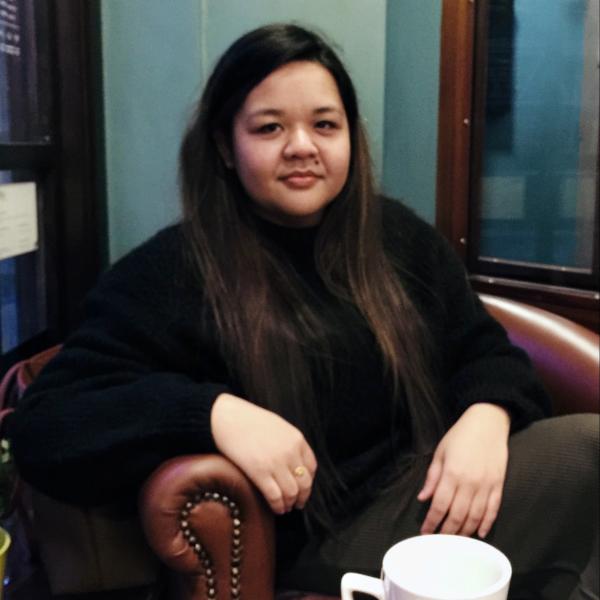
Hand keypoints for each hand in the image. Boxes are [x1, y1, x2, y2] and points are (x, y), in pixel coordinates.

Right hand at [210, 393, 316, 514]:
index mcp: (296, 439)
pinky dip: (278, 506)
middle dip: (302, 497)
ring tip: (284, 507)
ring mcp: (275, 462)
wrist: (228, 418)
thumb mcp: (278, 427)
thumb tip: (294, 463)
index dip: (308, 482)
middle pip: (304, 483)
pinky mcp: (259, 472)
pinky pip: (275, 496)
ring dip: (289, 504)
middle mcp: (290, 452)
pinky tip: (276, 509)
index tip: (303, 489)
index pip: (311, 467)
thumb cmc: (249, 421)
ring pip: (291, 493)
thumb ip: (289, 443)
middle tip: (296, 504)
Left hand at [417, 403, 509, 537]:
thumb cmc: (460, 435)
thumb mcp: (440, 451)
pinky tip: (479, 533)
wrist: (488, 423)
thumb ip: (432, 476)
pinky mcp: (498, 485)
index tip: (425, 532)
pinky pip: (493, 509)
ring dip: (464, 531)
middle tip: (439, 542)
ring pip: (475, 516)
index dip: (432, 522)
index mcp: (452, 473)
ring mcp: (486, 485)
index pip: (440, 505)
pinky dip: (486, 524)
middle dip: (446, 532)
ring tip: (455, 541)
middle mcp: (470, 482)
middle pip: (457, 515)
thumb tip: (423, 498)